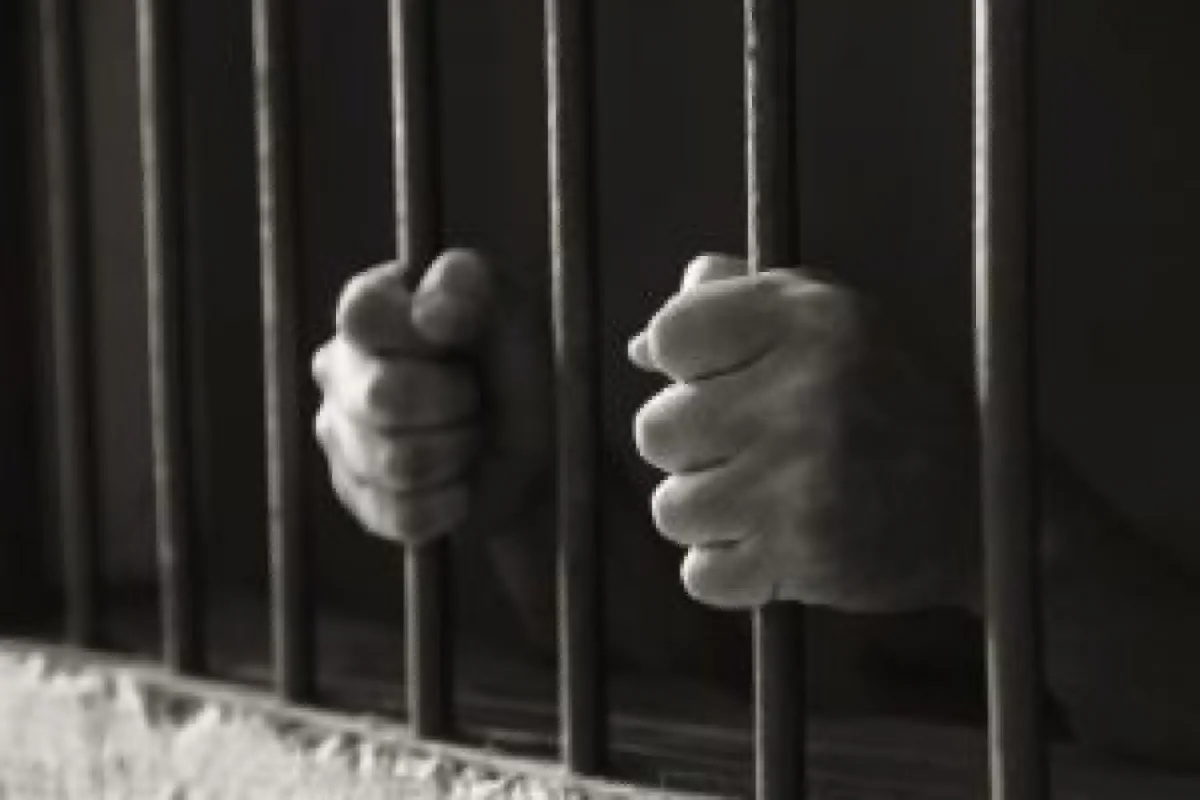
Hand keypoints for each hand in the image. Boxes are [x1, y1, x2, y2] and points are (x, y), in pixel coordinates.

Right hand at [312, 249, 553, 545]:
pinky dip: (448, 504)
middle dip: (455, 403)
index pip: (362, 315)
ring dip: (457, 453)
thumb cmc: (515, 362)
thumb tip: (428, 313)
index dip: (421, 337)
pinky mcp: (354, 495)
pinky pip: (399, 513)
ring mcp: (337, 433)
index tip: (463, 343)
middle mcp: (338, 366)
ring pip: (394, 461)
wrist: (538, 447)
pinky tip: (459, 485)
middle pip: (382, 396)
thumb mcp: (509, 309)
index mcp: (369, 307)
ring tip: (470, 435)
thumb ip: (471, 287)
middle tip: (476, 397)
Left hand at [630, 254, 978, 611]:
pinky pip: (700, 574)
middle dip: (689, 446)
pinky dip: (726, 569)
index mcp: (812, 319)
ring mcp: (805, 480)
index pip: (673, 333)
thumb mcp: (836, 318)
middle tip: (744, 448)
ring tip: (762, 497)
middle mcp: (807, 393)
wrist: (988, 505)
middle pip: (656, 429)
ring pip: (672, 508)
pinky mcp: (806, 556)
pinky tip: (769, 544)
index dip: (681, 362)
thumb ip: (740, 300)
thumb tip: (643, 344)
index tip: (714, 378)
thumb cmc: (895, 398)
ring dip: (706, 512)